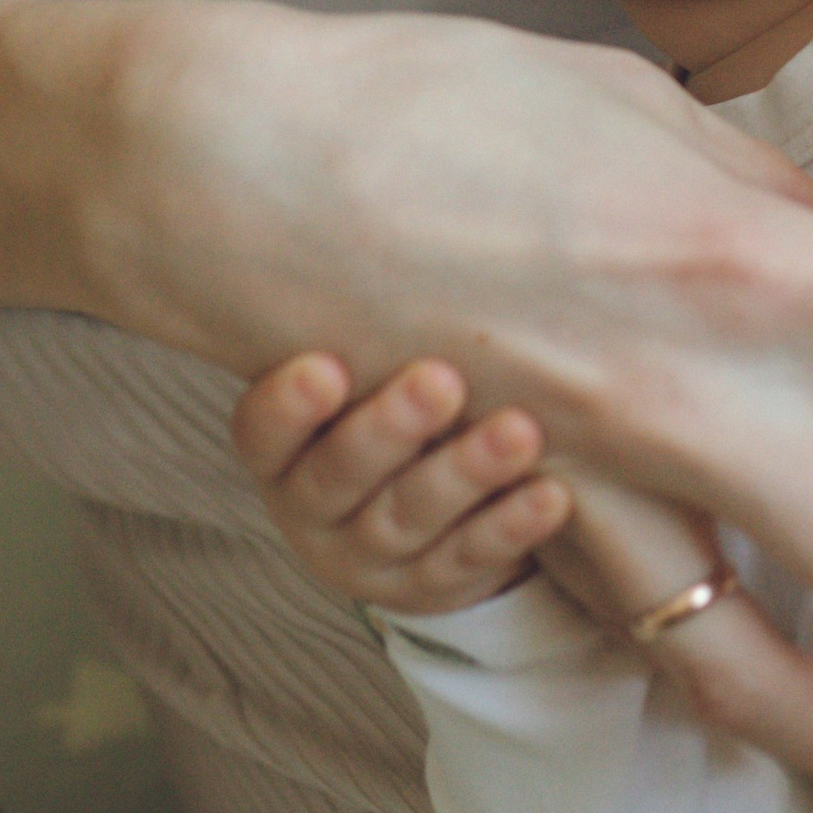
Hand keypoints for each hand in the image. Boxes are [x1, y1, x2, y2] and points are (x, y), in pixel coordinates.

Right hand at [107, 6, 812, 773]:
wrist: (238, 167)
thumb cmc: (441, 96)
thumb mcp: (640, 105)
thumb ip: (766, 195)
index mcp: (748, 257)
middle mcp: (689, 396)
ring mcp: (596, 487)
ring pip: (762, 667)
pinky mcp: (516, 531)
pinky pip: (646, 643)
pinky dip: (732, 689)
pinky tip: (796, 699)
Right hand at [234, 353, 573, 617]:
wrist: (421, 508)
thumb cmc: (384, 401)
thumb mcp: (360, 372)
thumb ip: (368, 328)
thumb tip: (411, 226)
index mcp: (280, 450)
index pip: (262, 432)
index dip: (288, 406)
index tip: (326, 367)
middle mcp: (312, 506)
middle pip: (339, 475)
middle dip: (390, 428)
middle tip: (441, 381)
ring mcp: (369, 554)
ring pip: (410, 517)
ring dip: (466, 473)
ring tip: (518, 432)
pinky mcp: (430, 585)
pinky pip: (469, 559)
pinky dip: (511, 527)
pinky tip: (549, 494)